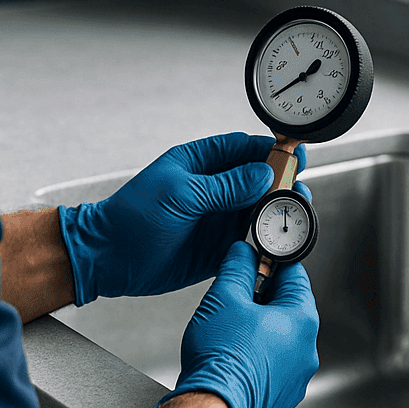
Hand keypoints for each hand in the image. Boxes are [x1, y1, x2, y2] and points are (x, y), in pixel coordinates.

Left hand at [57, 133, 307, 302]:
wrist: (108, 258)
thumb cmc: (131, 217)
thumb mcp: (180, 194)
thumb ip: (224, 185)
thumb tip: (261, 173)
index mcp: (199, 164)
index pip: (242, 148)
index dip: (270, 149)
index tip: (294, 153)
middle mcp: (212, 190)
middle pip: (257, 180)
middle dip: (281, 182)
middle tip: (300, 188)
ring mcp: (216, 219)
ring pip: (257, 211)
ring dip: (277, 212)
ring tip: (296, 213)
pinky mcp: (216, 248)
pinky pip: (249, 241)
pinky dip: (266, 241)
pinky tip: (279, 240)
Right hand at [163, 241, 318, 407]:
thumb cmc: (221, 359)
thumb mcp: (224, 297)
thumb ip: (238, 267)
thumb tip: (243, 253)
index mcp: (302, 320)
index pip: (294, 275)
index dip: (270, 263)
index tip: (253, 263)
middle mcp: (307, 350)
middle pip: (287, 309)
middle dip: (261, 300)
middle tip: (234, 301)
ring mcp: (297, 378)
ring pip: (280, 341)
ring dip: (258, 331)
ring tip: (230, 335)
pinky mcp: (282, 399)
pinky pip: (273, 368)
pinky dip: (256, 360)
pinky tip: (234, 360)